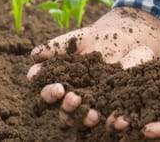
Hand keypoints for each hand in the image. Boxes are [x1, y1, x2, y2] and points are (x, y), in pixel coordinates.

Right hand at [27, 7, 159, 129]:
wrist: (125, 39)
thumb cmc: (95, 39)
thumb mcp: (75, 40)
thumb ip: (55, 47)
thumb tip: (33, 56)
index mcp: (61, 84)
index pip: (49, 94)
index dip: (50, 93)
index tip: (58, 88)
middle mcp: (74, 99)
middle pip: (64, 112)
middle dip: (67, 107)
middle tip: (73, 98)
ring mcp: (94, 105)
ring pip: (84, 119)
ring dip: (86, 118)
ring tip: (92, 115)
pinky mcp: (114, 106)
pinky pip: (112, 118)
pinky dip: (115, 121)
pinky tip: (120, 120)